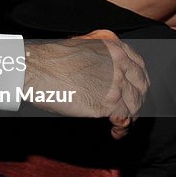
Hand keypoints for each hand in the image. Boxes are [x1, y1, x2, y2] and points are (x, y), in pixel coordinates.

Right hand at [23, 30, 149, 138]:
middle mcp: (120, 62)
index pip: (138, 66)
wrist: (35, 69)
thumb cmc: (49, 59)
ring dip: (130, 115)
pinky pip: (124, 119)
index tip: (134, 91)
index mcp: (113, 46)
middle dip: (136, 99)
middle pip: (140, 86)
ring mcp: (116, 83)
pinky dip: (121, 127)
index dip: (138, 81)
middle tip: (128, 109)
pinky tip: (114, 131)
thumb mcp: (81, 45)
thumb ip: (100, 56)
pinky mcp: (109, 103)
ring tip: (119, 123)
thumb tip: (106, 73)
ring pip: (135, 104)